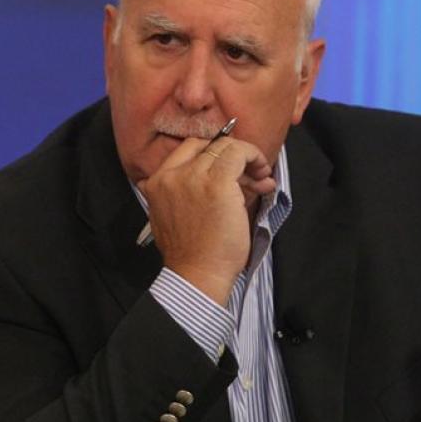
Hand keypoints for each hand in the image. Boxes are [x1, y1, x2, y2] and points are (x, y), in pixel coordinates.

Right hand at [138, 136, 276, 305]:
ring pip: (224, 147)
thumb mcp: (176, 217)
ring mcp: (192, 176)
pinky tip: (264, 175)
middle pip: (205, 146)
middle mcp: (170, 175)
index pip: (186, 151)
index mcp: (156, 183)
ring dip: (247, 159)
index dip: (212, 155)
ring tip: (262, 178)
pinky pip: (238, 153)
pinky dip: (254, 157)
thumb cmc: (194, 254)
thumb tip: (228, 178)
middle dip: (230, 156)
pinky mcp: (216, 182)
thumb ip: (187, 193)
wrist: (198, 275)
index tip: (231, 171)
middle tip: (250, 174)